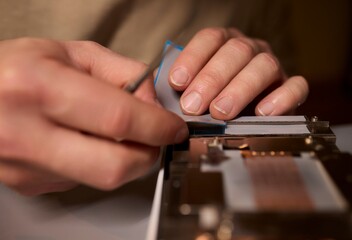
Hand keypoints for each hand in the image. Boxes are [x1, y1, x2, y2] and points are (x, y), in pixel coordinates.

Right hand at [0, 38, 187, 195]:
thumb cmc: (20, 68)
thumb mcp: (72, 53)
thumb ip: (123, 73)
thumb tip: (155, 104)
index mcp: (37, 86)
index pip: (118, 117)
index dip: (157, 126)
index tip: (174, 128)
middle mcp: (24, 132)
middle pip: (114, 165)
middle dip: (148, 155)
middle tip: (155, 139)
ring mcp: (24, 166)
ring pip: (101, 177)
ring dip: (123, 156)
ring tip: (111, 131)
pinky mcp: (28, 184)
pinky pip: (82, 179)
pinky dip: (96, 161)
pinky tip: (82, 141)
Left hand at [168, 28, 308, 119]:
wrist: (242, 115)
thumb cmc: (212, 101)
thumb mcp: (192, 91)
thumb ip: (181, 89)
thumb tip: (158, 94)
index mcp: (224, 44)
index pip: (210, 39)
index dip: (192, 58)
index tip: (177, 82)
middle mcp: (249, 50)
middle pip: (235, 52)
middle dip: (212, 79)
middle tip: (194, 105)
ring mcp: (272, 67)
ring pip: (263, 66)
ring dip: (239, 89)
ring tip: (221, 112)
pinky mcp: (290, 88)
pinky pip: (295, 87)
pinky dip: (281, 99)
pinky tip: (261, 112)